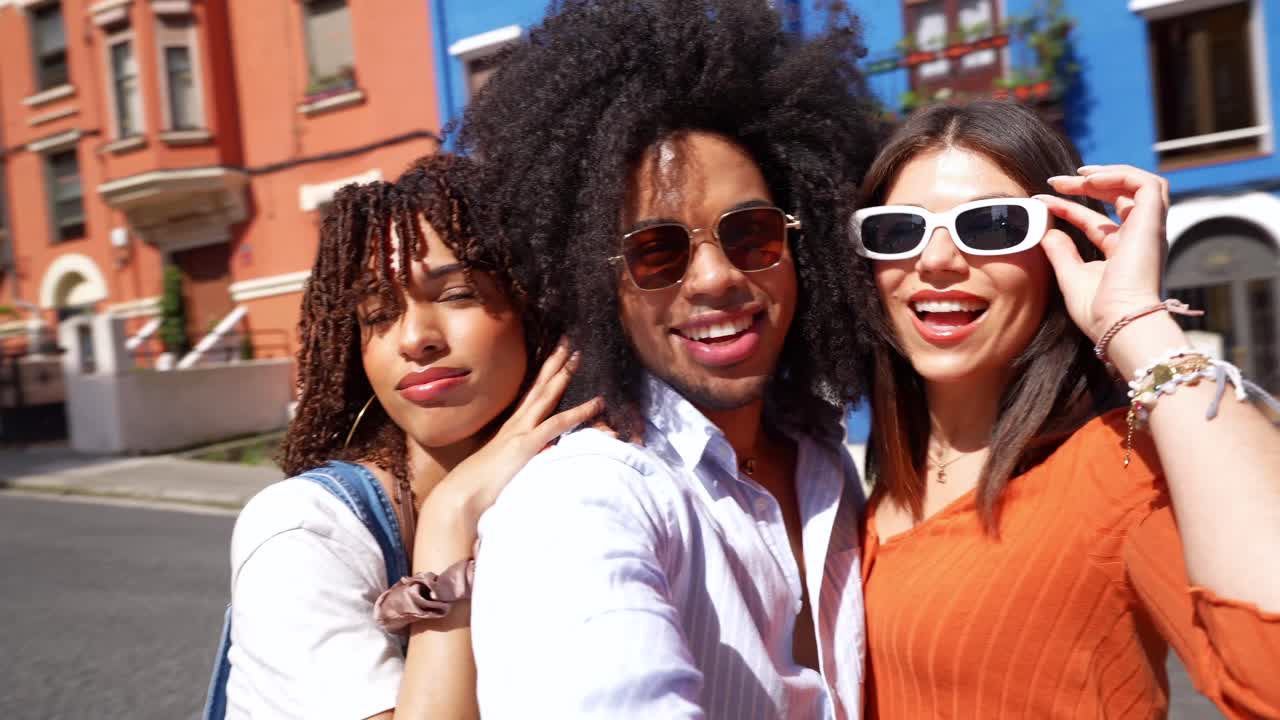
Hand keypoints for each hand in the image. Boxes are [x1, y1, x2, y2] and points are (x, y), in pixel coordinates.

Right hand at [420, 340, 603, 533]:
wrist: (461, 497)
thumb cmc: (475, 489)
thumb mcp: (499, 470)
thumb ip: (514, 461)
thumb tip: (528, 460)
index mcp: (509, 429)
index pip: (529, 396)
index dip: (542, 376)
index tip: (553, 359)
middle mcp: (515, 424)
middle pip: (538, 386)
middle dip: (553, 363)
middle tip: (568, 342)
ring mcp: (520, 431)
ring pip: (546, 395)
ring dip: (563, 374)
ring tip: (577, 355)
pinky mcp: (526, 444)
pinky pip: (558, 423)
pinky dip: (579, 412)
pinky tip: (597, 404)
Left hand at [1035, 165, 1170, 343]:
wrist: (1121, 324)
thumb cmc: (1099, 312)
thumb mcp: (1071, 276)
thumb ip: (1060, 252)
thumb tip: (1047, 230)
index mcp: (1122, 254)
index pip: (1094, 221)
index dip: (1068, 208)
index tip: (1041, 201)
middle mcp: (1139, 239)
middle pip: (1118, 198)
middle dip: (1087, 185)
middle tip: (1055, 181)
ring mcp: (1149, 230)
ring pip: (1140, 185)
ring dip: (1108, 174)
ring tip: (1078, 176)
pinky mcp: (1154, 223)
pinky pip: (1146, 184)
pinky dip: (1121, 175)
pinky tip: (1091, 180)